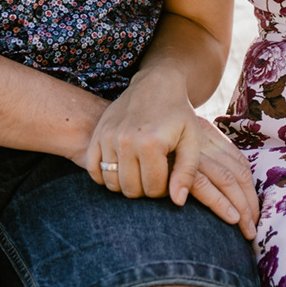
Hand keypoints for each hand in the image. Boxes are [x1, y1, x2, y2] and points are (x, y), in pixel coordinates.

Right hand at [85, 70, 259, 239]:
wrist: (156, 84)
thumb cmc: (178, 114)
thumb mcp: (191, 140)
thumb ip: (187, 172)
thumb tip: (177, 202)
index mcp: (151, 143)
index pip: (154, 189)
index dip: (163, 189)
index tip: (168, 176)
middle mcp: (126, 141)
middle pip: (131, 190)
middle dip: (145, 189)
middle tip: (154, 174)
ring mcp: (108, 137)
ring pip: (112, 184)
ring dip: (126, 184)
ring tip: (139, 171)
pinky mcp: (98, 135)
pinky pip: (94, 170)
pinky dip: (105, 177)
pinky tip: (121, 168)